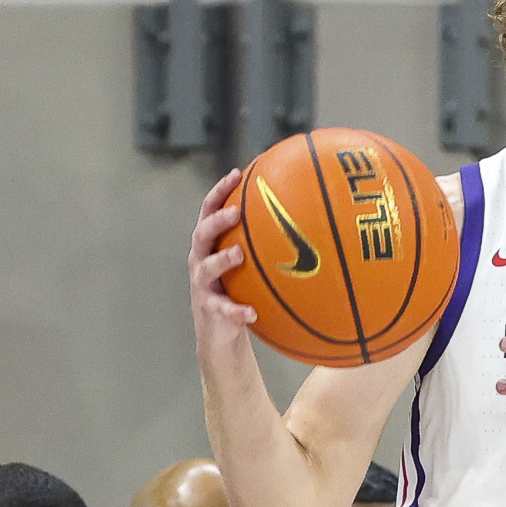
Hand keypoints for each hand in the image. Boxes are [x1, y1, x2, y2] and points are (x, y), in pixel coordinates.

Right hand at [189, 171, 259, 372]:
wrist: (220, 333)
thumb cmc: (239, 290)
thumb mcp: (249, 264)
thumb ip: (264, 242)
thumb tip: (305, 218)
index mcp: (210, 245)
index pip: (209, 211)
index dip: (220, 191)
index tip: (236, 174)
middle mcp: (201, 260)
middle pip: (202, 233)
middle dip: (217, 221)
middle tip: (236, 212)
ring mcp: (202, 286)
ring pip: (207, 268)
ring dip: (222, 259)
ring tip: (239, 254)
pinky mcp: (210, 311)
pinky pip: (224, 310)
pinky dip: (237, 310)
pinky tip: (252, 313)